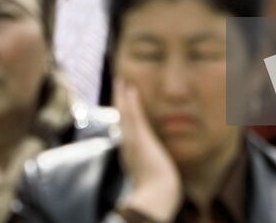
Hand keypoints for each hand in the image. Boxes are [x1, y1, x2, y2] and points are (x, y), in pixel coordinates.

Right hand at [116, 80, 181, 222]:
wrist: (157, 193)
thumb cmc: (158, 188)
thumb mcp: (152, 176)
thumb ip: (149, 169)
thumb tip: (151, 170)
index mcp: (130, 153)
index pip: (124, 130)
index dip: (122, 116)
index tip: (121, 105)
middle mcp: (127, 145)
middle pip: (120, 118)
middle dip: (119, 102)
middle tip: (117, 85)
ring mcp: (131, 139)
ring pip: (123, 113)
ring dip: (121, 96)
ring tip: (120, 81)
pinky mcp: (138, 136)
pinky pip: (131, 114)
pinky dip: (129, 101)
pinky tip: (129, 88)